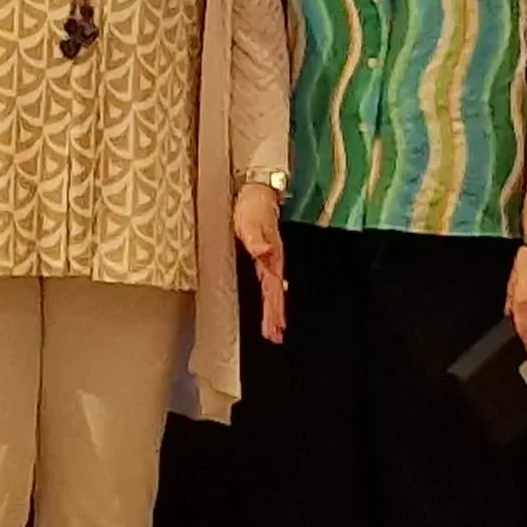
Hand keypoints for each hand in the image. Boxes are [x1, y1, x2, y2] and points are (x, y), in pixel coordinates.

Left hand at [234, 182, 287, 337]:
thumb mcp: (251, 220)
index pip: (273, 288)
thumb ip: (257, 237)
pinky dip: (271, 295)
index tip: (275, 326)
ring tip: (275, 329)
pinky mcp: (265, 254)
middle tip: (275, 336)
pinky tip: (272, 302)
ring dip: (275, 309)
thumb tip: (262, 251)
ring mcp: (270, 258)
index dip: (274, 308)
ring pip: (274, 289)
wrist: (257, 190)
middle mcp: (273, 259)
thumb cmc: (253, 204)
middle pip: (276, 293)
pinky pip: (269, 281)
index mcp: (272, 256)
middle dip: (276, 315)